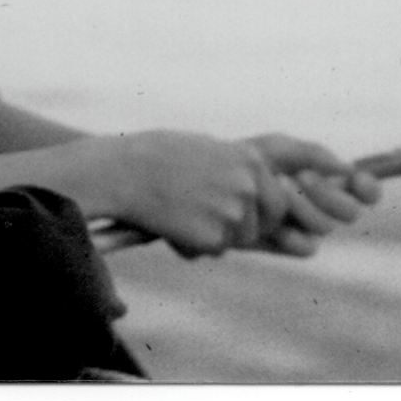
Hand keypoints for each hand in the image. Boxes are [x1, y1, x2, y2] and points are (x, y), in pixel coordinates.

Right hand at [86, 130, 299, 258]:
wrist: (122, 172)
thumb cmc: (155, 156)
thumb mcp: (205, 149)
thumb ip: (235, 169)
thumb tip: (253, 192)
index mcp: (250, 160)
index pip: (278, 199)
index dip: (261, 210)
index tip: (241, 212)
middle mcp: (249, 186)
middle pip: (266, 223)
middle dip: (245, 228)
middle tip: (213, 222)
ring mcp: (234, 214)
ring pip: (237, 240)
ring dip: (215, 236)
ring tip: (180, 216)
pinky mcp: (213, 238)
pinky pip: (211, 250)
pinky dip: (192, 245)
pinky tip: (168, 225)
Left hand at [242, 133, 381, 256]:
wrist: (213, 182)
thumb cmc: (247, 161)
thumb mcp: (277, 148)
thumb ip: (313, 153)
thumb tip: (348, 168)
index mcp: (327, 182)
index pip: (363, 191)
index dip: (369, 188)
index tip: (358, 179)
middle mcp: (322, 208)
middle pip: (350, 212)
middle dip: (329, 194)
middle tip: (302, 177)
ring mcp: (306, 229)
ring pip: (326, 228)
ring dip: (304, 206)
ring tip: (277, 185)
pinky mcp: (288, 246)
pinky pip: (306, 247)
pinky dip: (291, 233)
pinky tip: (273, 222)